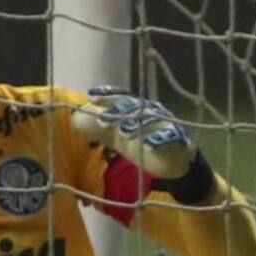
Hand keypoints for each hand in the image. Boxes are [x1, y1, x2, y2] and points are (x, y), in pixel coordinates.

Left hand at [73, 87, 213, 202]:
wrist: (174, 160)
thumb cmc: (143, 142)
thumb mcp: (118, 137)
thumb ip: (99, 128)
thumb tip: (76, 118)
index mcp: (137, 109)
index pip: (121, 97)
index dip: (108, 95)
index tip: (92, 97)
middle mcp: (151, 112)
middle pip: (134, 107)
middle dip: (119, 111)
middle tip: (103, 122)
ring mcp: (166, 124)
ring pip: (151, 121)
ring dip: (137, 125)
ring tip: (124, 133)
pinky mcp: (179, 140)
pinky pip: (171, 138)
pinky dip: (161, 140)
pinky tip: (150, 145)